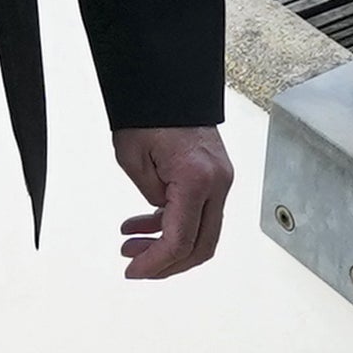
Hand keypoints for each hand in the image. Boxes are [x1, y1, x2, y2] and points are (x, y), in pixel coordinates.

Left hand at [114, 125, 231, 279]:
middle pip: (200, 246)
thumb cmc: (149, 112)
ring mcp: (221, 180)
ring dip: (167, 245)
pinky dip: (172, 225)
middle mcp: (218, 183)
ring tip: (130, 245)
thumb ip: (151, 199)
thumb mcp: (133, 159)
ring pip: (201, 232)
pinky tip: (142, 226)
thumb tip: (160, 220)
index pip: (181, 240)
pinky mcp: (216, 175)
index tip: (133, 272)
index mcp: (197, 179)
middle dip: (166, 264)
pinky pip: (198, 212)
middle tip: (135, 266)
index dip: (156, 264)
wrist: (168, 80)